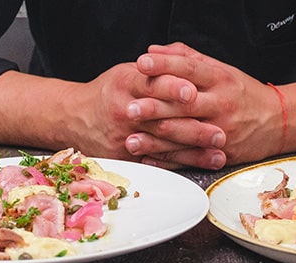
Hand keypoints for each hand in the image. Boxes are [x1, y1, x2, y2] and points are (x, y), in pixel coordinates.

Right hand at [61, 62, 226, 168]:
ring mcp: (124, 136)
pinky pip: (155, 161)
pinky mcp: (125, 156)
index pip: (153, 84)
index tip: (194, 92)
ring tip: (218, 152)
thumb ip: (158, 69)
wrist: (75, 117)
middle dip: (193, 127)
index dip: (173, 88)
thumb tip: (190, 64)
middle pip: (162, 119)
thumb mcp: (128, 72)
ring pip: (163, 144)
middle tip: (220, 132)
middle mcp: (124, 110)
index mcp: (125, 83)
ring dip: (194, 150)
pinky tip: (199, 164)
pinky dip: (180, 164)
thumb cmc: (109, 92)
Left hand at [128, 42, 285, 166]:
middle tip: (130, 108)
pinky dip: (167, 160)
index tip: (142, 63)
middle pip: (185, 104)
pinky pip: (191, 158)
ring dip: (156, 139)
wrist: (280, 122)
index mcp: (221, 79)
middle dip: (155, 107)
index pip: (190, 69)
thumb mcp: (221, 69)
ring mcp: (222, 130)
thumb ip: (187, 58)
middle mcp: (222, 103)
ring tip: (131, 140)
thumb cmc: (245, 94)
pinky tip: (148, 158)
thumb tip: (154, 50)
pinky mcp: (222, 152)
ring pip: (185, 135)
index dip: (165, 65)